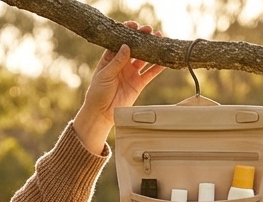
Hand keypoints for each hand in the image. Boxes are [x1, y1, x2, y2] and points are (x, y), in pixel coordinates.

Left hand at [73, 21, 165, 153]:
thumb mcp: (105, 75)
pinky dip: (157, 67)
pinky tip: (164, 59)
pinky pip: (150, 73)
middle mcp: (122, 64)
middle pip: (135, 47)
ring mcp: (131, 73)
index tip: (135, 26)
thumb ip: (117, 61)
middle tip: (150, 31)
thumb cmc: (98, 93)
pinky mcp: (138, 83)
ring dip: (152, 49)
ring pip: (144, 58)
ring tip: (160, 39)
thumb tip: (126, 46)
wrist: (101, 113)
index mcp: (110, 58)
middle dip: (142, 38)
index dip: (128, 33)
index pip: (120, 42)